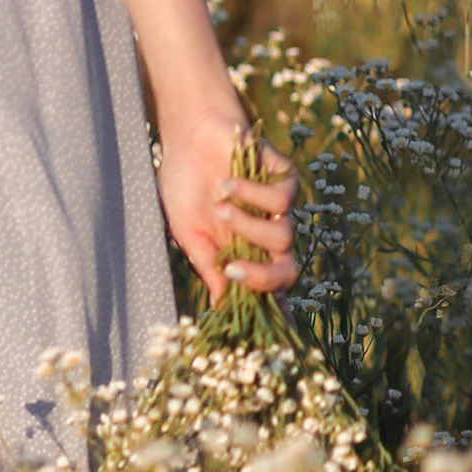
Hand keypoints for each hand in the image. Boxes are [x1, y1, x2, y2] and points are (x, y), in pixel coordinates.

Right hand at [156, 95, 296, 303]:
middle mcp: (267, 236)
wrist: (188, 137)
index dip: (275, 311)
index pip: (268, 287)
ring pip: (283, 236)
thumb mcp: (188, 233)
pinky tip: (227, 182)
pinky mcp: (285, 180)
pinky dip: (251, 193)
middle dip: (264, 277)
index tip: (269, 334)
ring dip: (246, 224)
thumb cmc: (184, 185)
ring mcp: (279, 209)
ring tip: (218, 207)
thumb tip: (223, 305)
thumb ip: (208, 266)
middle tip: (234, 269)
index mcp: (245, 252)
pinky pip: (281, 200)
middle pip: (287, 271)